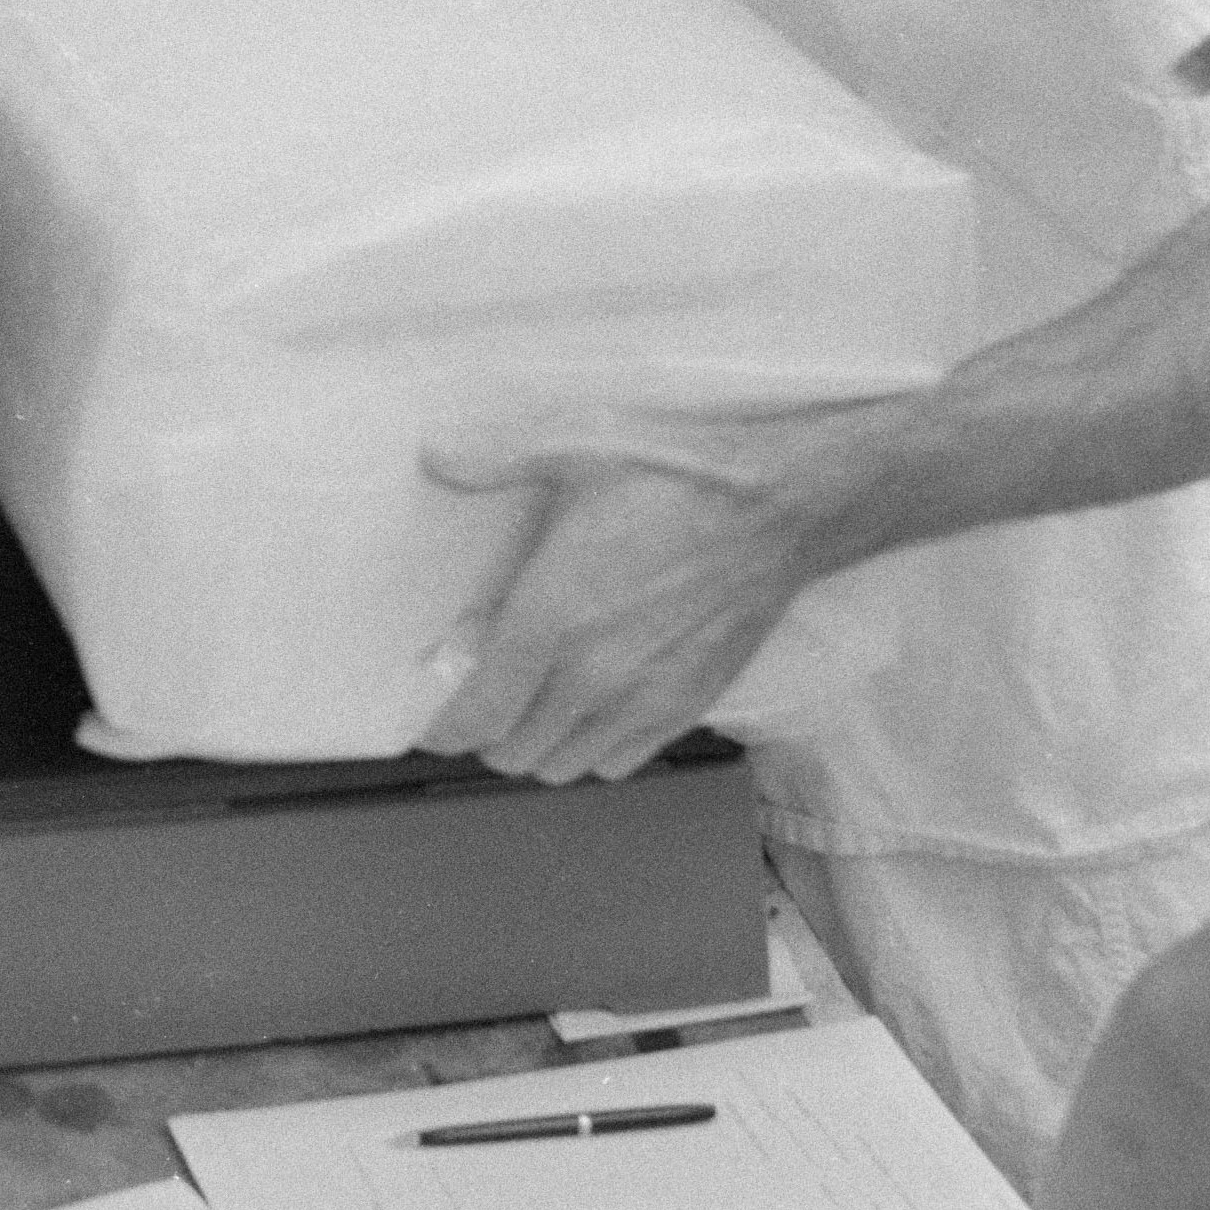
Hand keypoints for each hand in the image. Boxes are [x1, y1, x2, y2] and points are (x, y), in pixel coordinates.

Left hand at [417, 402, 878, 781]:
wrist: (778, 504)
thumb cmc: (679, 473)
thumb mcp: (578, 442)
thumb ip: (498, 456)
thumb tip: (435, 456)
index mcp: (552, 616)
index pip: (476, 714)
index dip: (443, 726)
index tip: (430, 714)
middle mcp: (592, 674)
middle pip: (511, 752)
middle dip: (484, 734)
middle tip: (479, 698)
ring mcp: (643, 699)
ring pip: (562, 766)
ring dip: (536, 746)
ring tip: (529, 707)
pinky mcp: (687, 707)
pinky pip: (619, 762)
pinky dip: (592, 750)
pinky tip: (589, 709)